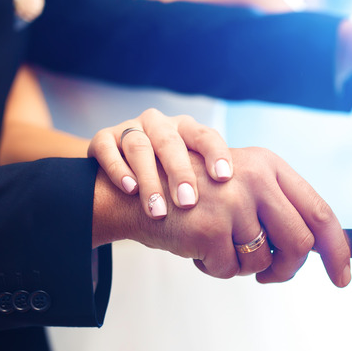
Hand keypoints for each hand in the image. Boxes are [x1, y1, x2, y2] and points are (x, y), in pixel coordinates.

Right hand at [88, 108, 232, 218]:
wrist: (118, 183)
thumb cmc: (166, 184)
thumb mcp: (191, 178)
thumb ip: (215, 189)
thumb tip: (248, 225)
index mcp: (187, 131)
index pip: (205, 136)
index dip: (215, 154)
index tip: (225, 178)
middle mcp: (160, 125)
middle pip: (171, 142)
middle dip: (180, 173)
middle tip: (188, 203)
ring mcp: (130, 129)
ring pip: (139, 147)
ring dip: (149, 179)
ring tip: (157, 210)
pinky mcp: (102, 139)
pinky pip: (108, 149)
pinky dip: (119, 170)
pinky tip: (129, 190)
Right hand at [92, 147, 350, 286]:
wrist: (137, 193)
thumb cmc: (195, 197)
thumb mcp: (241, 186)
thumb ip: (277, 208)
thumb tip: (318, 248)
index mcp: (269, 165)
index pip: (320, 212)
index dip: (337, 249)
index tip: (341, 276)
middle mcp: (256, 177)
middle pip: (301, 243)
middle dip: (290, 269)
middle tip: (272, 276)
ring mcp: (233, 201)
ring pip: (264, 261)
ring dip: (244, 267)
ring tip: (220, 249)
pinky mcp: (211, 227)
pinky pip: (231, 270)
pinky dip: (217, 269)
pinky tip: (199, 250)